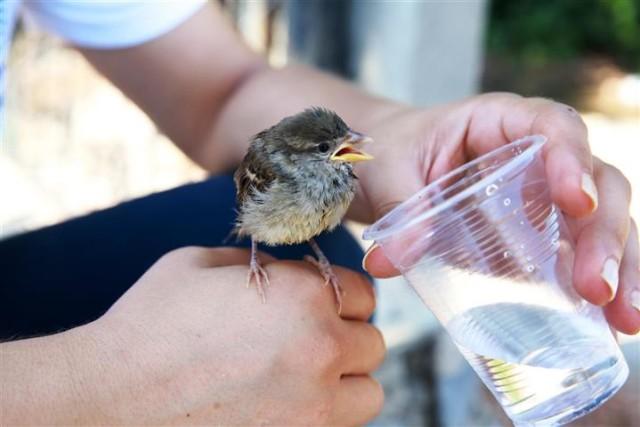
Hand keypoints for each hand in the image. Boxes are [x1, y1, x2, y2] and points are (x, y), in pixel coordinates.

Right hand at [8, 247, 383, 424]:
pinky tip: (286, 403)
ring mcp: (314, 408)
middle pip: (373, 343)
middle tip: (308, 342)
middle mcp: (320, 350)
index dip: (340, 298)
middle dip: (345, 338)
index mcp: (303, 296)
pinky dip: (324, 414)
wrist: (111, 397)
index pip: (364, 294)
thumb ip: (264, 266)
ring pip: (369, 394)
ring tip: (304, 379)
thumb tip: (289, 274)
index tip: (319, 306)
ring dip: (346, 383)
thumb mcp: (204, 266)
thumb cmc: (151, 326)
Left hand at [356, 93, 638, 333]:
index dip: (572, 160)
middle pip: (594, 181)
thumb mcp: (387, 171)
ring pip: (601, 220)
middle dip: (603, 235)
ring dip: (618, 267)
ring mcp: (543, 194)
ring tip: (622, 318)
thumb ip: (396, 208)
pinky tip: (610, 323)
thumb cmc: (393, 154)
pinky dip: (598, 283)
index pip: (552, 127)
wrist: (388, 166)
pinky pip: (579, 251)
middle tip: (595, 287)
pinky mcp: (539, 230)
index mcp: (498, 121)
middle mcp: (534, 155)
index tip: (575, 203)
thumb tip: (392, 262)